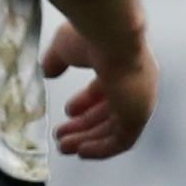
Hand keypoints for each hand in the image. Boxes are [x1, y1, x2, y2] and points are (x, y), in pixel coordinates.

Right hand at [43, 21, 158, 159]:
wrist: (109, 33)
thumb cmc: (88, 35)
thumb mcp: (64, 47)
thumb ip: (57, 60)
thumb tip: (47, 72)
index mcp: (120, 66)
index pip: (105, 92)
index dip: (85, 103)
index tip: (68, 112)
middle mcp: (134, 86)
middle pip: (107, 114)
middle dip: (83, 127)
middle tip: (61, 137)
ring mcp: (138, 101)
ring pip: (112, 129)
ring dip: (88, 140)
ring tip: (64, 147)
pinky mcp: (137, 115)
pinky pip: (121, 140)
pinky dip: (102, 148)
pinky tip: (82, 152)